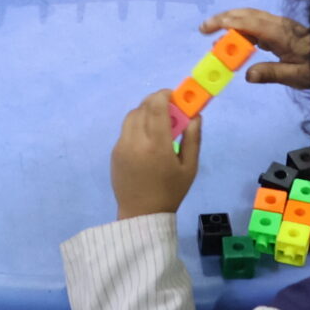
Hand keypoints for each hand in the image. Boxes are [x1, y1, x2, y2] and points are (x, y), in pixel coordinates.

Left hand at [112, 89, 200, 218]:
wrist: (142, 214)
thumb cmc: (170, 192)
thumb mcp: (190, 168)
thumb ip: (192, 138)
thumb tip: (195, 115)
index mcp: (157, 145)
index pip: (156, 106)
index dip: (165, 95)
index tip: (174, 95)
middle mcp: (136, 141)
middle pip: (143, 107)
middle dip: (156, 102)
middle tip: (169, 108)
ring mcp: (122, 146)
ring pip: (132, 115)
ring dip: (145, 112)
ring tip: (157, 123)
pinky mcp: (115, 152)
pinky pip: (126, 129)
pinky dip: (137, 125)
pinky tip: (146, 139)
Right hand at [203, 8, 309, 88]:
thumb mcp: (298, 77)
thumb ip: (272, 74)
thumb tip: (248, 75)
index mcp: (282, 34)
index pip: (251, 23)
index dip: (230, 23)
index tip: (211, 28)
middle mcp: (279, 24)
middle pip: (247, 14)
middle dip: (224, 18)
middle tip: (204, 29)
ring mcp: (280, 25)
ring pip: (251, 16)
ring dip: (231, 22)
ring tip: (213, 35)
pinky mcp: (281, 30)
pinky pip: (256, 23)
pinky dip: (241, 27)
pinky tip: (234, 39)